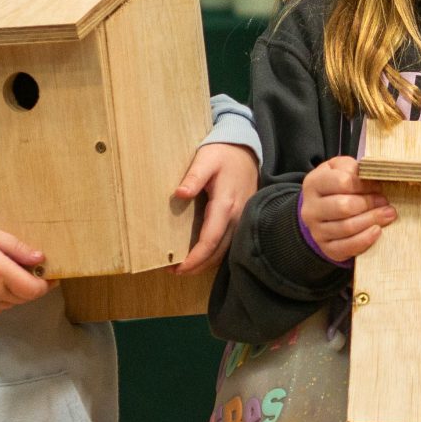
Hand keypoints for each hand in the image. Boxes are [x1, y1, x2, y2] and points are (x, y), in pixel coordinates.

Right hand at [0, 220, 50, 314]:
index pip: (34, 289)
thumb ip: (17, 248)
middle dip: (32, 285)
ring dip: (17, 291)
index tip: (50, 273)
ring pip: (13, 303)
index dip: (46, 283)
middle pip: (26, 297)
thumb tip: (41, 258)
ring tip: (9, 273)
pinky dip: (3, 297)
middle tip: (29, 269)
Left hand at [172, 143, 259, 273]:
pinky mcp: (243, 219)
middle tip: (175, 271)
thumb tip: (180, 194)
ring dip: (206, 262)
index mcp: (226, 205)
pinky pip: (229, 242)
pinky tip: (202, 254)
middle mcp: (237, 217)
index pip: (210, 239)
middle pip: (218, 251)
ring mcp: (242, 219)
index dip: (195, 257)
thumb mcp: (206, 159)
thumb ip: (193, 176)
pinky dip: (215, 253)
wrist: (246, 150)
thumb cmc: (223, 154)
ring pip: (225, 250)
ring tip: (185, 267)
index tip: (179, 268)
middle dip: (197, 265)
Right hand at [299, 156, 393, 263]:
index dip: (364, 184)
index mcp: (313, 184)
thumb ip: (353, 168)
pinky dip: (365, 239)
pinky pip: (347, 247)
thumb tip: (372, 175)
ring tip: (388, 214)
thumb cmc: (336, 186)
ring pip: (347, 228)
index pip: (342, 182)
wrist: (321, 212)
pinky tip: (377, 231)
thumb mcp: (340, 169)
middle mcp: (311, 208)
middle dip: (369, 203)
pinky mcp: (326, 248)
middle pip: (344, 207)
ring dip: (372, 220)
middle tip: (385, 202)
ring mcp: (317, 230)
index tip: (378, 186)